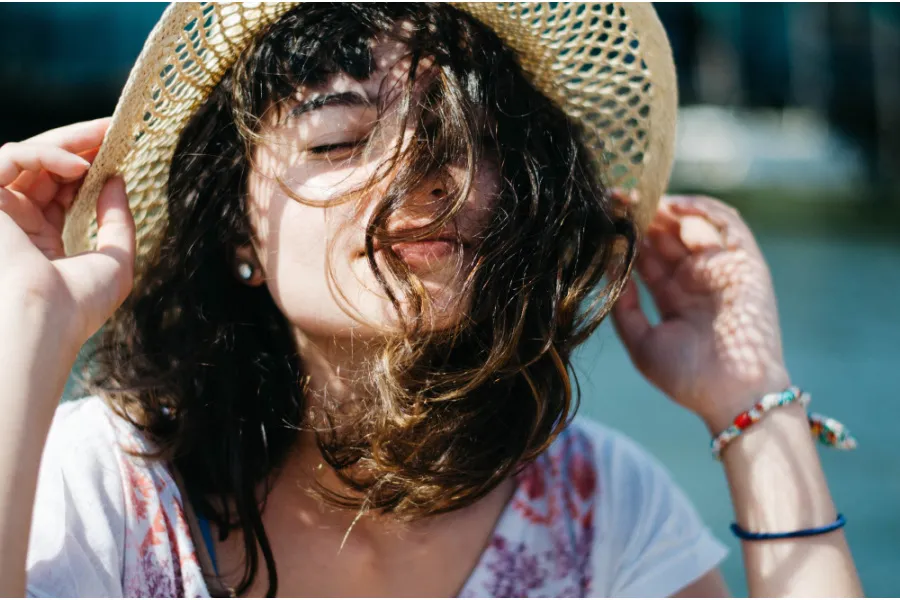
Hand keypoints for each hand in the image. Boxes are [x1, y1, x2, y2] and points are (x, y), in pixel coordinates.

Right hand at [0, 119, 134, 357]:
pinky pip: (10, 157)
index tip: (119, 152)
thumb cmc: (76, 305)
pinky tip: (80, 166)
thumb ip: (117, 220)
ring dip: (67, 142)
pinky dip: (45, 154)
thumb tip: (117, 180)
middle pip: (44, 168)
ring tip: (104, 137)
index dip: (89, 169)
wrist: (42, 323)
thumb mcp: (114, 261)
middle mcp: (14, 224)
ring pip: (27, 157)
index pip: (61, 191)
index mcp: (39, 242)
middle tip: (113, 129)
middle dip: (80, 145)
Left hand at [612, 195, 789, 432]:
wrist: (731, 396)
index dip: (625, 237)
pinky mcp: (746, 262)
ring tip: (638, 201)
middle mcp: (696, 279)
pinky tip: (674, 206)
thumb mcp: (642, 342)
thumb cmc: (687, 378)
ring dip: (666, 209)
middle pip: (664, 236)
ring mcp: (721, 269)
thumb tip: (611, 270)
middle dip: (640, 217)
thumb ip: (623, 308)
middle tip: (614, 200)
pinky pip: (728, 224)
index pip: (646, 257)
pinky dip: (703, 209)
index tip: (601, 219)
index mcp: (673, 297)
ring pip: (691, 225)